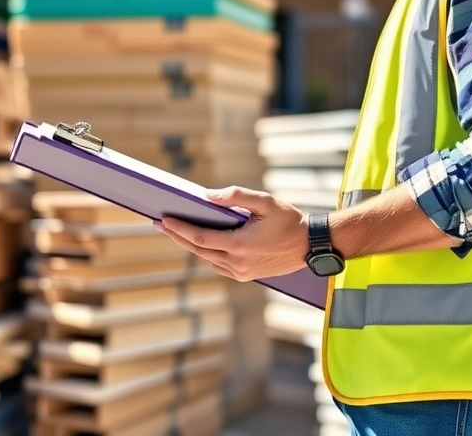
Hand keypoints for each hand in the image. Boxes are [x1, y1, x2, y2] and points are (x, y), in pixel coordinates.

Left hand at [155, 186, 308, 281]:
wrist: (310, 245)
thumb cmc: (289, 221)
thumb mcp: (265, 201)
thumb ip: (236, 196)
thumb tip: (207, 196)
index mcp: (239, 245)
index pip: (199, 238)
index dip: (178, 229)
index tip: (163, 220)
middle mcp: (237, 263)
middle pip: (197, 251)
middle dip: (177, 236)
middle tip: (160, 224)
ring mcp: (242, 273)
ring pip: (207, 259)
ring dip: (190, 246)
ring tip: (176, 231)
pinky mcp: (246, 276)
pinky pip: (219, 265)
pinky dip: (207, 254)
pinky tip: (200, 242)